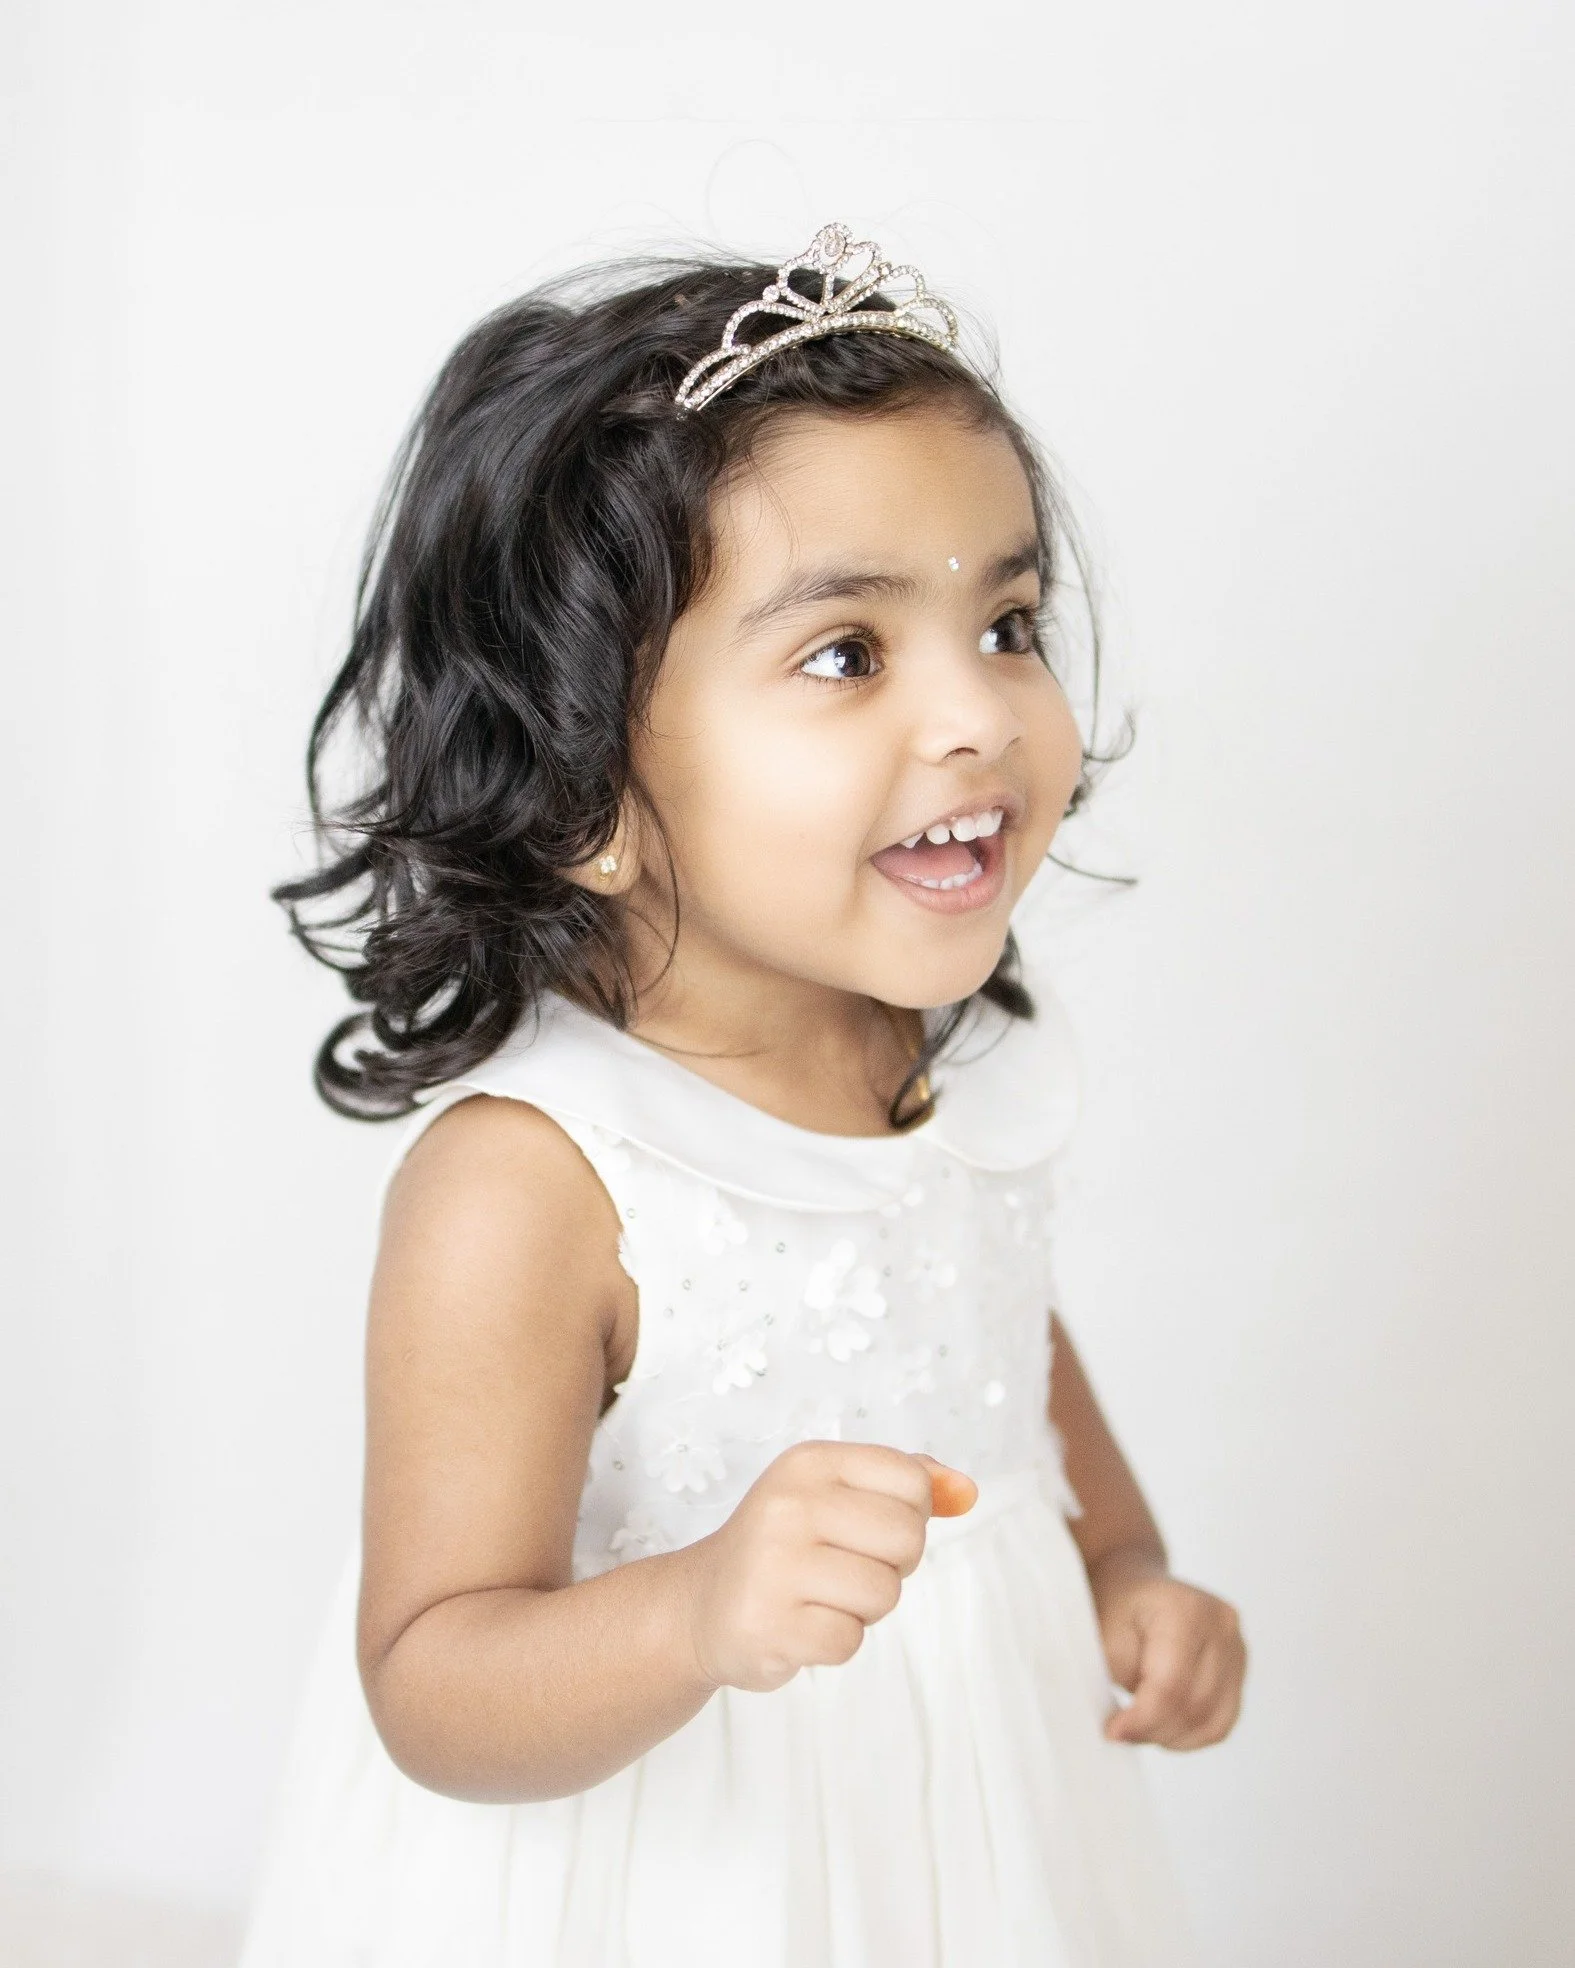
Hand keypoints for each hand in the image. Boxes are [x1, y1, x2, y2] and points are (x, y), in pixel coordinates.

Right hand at [680, 1441, 976, 1693]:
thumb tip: (968, 1492)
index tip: (867, 1527)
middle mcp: (789, 1504)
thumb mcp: (838, 1494)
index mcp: (810, 1461)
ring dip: (863, 1608)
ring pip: (884, 1594)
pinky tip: (800, 1625)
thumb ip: (909, 1485)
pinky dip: (835, 1642)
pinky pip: (849, 1641)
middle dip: (891, 1565)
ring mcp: (774, 1565)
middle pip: (908, 1538)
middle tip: (842, 1567)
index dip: (909, 1515)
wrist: (702, 1605)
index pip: (912, 1482)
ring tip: (819, 1597)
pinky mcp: (768, 1625)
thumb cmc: (787, 1546)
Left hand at [1088, 1546, 1246, 1749]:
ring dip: (1172, 1735)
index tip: (1113, 1732)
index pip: (1171, 1685)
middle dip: (1153, 1729)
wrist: (1134, 1586)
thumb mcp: (1102, 1636)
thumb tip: (1123, 1730)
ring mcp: (1237, 1647)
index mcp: (1186, 1608)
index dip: (1142, 1719)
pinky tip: (1163, 1724)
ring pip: (1212, 1721)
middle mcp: (1222, 1625)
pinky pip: (1221, 1722)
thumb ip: (1117, 1680)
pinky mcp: (1239, 1669)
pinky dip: (1190, 1734)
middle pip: (1194, 1706)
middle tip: (1120, 1730)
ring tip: (1140, 1725)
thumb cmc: (1115, 1608)